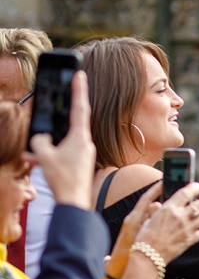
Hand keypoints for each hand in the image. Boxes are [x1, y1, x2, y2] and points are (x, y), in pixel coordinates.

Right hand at [29, 71, 95, 208]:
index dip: (78, 90)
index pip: (80, 108)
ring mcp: (83, 154)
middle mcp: (85, 144)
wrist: (74, 203)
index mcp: (80, 137)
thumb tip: (41, 138)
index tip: (79, 74)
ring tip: (34, 151)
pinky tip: (36, 160)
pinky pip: (62, 153)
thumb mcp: (45, 156)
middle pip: (72, 122)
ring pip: (63, 140)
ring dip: (49, 142)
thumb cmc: (64, 179)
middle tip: (61, 97)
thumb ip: (40, 141)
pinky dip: (50, 154)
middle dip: (61, 114)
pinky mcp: (79, 164)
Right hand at [136, 182, 198, 262]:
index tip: (197, 186)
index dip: (194, 187)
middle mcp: (180, 217)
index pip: (186, 193)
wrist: (148, 256)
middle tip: (196, 205)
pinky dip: (196, 232)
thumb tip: (163, 204)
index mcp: (168, 209)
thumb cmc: (144, 236)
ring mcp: (186, 229)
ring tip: (193, 219)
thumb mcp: (149, 218)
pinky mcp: (189, 240)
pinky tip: (189, 232)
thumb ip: (160, 210)